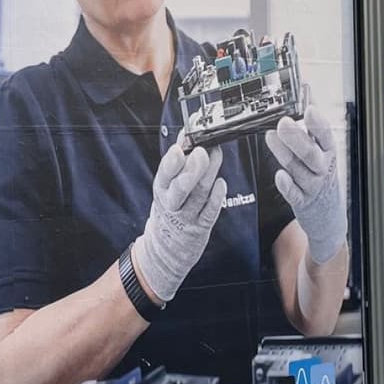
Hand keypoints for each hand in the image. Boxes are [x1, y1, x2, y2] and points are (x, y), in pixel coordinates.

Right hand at [132, 143, 225, 304]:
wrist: (165, 248)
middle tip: (202, 152)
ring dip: (209, 175)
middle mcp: (172, 204)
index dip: (172, 161)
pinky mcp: (200, 227)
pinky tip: (221, 183)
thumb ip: (177, 161)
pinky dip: (216, 198)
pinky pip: (209, 212)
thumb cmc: (169, 209)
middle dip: (191, 169)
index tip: (179, 148)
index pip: (164, 174)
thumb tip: (186, 134)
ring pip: (198, 195)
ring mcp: (187, 217)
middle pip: (181, 187)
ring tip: (217, 155)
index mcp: (161, 190)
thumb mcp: (165, 186)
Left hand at [266, 102, 345, 263]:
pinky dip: (287, 185)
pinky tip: (279, 175)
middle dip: (298, 138)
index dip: (318, 124)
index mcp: (328, 153)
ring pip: (299, 170)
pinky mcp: (302, 202)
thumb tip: (305, 90)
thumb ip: (312, 123)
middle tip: (283, 123)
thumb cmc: (321, 176)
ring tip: (270, 137)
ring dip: (285, 154)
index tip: (310, 110)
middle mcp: (322, 169)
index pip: (326, 136)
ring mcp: (313, 187)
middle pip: (312, 154)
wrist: (329, 217)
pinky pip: (294, 194)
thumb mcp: (323, 150)